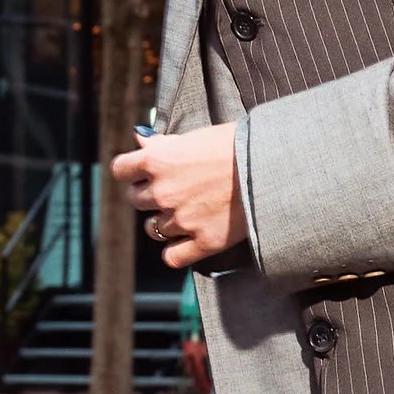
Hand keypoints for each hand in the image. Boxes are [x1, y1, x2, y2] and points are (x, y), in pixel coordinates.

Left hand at [112, 122, 244, 268]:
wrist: (272, 166)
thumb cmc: (237, 145)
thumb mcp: (197, 136)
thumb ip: (164, 143)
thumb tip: (140, 141)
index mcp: (158, 161)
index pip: (121, 170)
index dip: (132, 171)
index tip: (142, 171)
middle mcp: (163, 192)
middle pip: (136, 200)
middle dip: (150, 194)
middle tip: (173, 189)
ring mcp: (182, 219)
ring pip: (153, 229)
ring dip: (164, 221)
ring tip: (185, 212)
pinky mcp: (203, 242)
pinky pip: (172, 256)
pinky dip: (176, 251)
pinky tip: (187, 239)